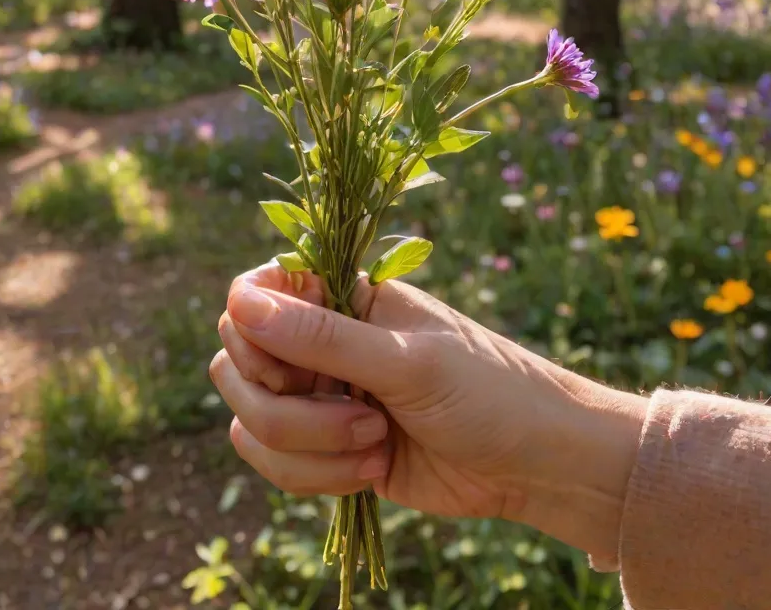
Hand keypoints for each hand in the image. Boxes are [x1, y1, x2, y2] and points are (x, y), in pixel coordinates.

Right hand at [210, 263, 646, 561]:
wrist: (533, 465)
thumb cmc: (487, 392)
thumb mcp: (407, 361)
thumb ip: (322, 336)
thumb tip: (238, 302)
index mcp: (343, 296)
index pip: (254, 293)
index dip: (252, 332)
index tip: (289, 367)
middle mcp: (321, 340)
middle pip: (239, 365)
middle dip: (289, 407)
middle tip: (362, 411)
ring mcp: (320, 395)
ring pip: (252, 420)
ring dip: (309, 447)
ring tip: (377, 442)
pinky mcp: (323, 448)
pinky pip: (275, 463)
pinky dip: (314, 476)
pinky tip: (373, 470)